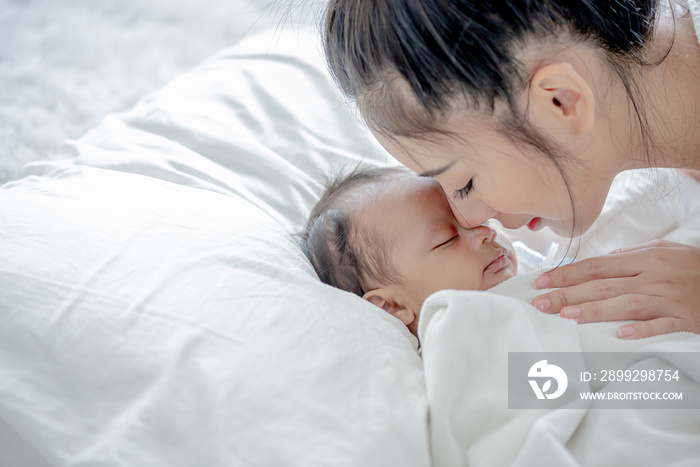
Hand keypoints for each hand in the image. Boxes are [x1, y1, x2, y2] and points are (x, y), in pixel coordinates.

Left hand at [530, 240, 699, 338]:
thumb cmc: (692, 265)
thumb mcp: (663, 250)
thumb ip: (630, 256)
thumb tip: (599, 261)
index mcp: (645, 258)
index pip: (596, 265)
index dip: (567, 273)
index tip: (541, 281)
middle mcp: (653, 277)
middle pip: (603, 285)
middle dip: (569, 294)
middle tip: (541, 303)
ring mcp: (669, 299)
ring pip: (626, 304)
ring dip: (595, 310)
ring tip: (567, 316)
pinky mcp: (685, 319)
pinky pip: (661, 325)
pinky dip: (641, 330)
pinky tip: (619, 335)